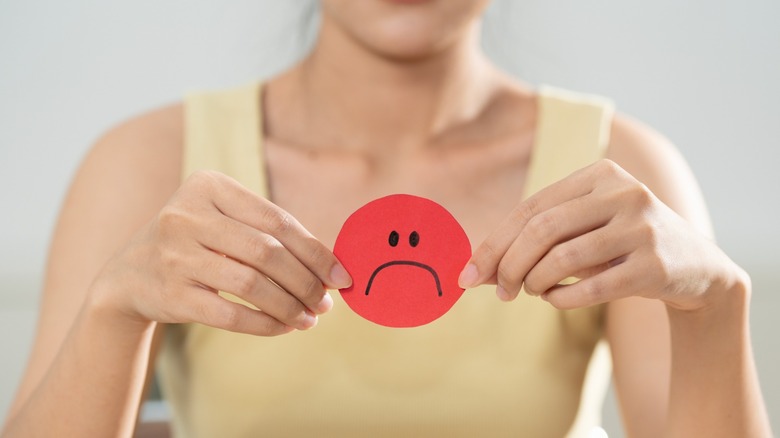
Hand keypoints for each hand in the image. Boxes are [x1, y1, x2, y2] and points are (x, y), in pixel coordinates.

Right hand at [90, 170, 351, 334]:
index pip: (277, 220)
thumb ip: (270, 234)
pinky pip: (230, 314)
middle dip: (305, 282)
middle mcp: (186, 215)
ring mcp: (174, 255)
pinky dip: (264, 324)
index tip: (341, 276)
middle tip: (326, 302)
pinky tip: (283, 327)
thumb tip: (330, 266)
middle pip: (267, 252)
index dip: (316, 251)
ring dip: (289, 306)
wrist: (129, 275)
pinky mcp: (169, 294)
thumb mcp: (223, 222)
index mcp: (207, 186)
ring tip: (309, 318)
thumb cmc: (195, 244)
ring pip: (251, 285)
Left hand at [459, 159, 739, 310]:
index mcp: (599, 174)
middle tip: (499, 291)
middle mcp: (623, 192)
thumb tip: (474, 269)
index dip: (494, 243)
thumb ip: (534, 241)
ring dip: (535, 282)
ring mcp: (642, 226)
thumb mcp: (582, 231)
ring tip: (531, 292)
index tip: (468, 274)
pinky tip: (555, 300)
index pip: (530, 208)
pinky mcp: (655, 264)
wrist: (698, 270)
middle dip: (509, 264)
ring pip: (563, 258)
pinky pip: (591, 288)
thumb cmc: (622, 247)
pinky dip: (562, 299)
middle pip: (542, 230)